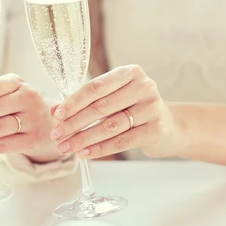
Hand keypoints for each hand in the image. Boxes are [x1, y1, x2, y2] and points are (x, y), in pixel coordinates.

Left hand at [49, 65, 179, 158]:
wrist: (169, 126)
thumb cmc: (134, 108)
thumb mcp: (113, 98)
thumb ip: (87, 101)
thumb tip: (56, 111)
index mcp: (130, 73)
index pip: (96, 87)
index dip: (74, 102)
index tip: (57, 114)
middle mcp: (144, 86)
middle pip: (101, 107)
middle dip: (74, 123)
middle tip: (57, 135)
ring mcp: (152, 107)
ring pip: (109, 126)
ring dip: (83, 138)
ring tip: (66, 147)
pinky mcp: (156, 129)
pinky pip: (122, 141)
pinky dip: (100, 149)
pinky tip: (85, 153)